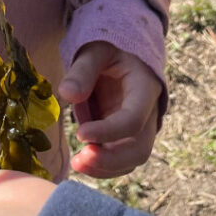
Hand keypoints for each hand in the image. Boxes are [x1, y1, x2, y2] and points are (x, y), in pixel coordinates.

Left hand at [59, 41, 161, 177]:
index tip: (80, 134)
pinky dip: (104, 166)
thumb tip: (67, 95)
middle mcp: (148, 113)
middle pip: (139, 148)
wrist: (119, 52)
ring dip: (106, 167)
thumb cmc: (109, 47)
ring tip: (77, 164)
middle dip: (110, 160)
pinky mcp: (128, 136)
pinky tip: (83, 162)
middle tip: (79, 160)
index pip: (133, 119)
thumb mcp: (95, 51)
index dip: (109, 132)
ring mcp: (140, 128)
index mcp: (145, 88)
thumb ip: (82, 70)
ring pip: (131, 159)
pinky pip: (121, 158)